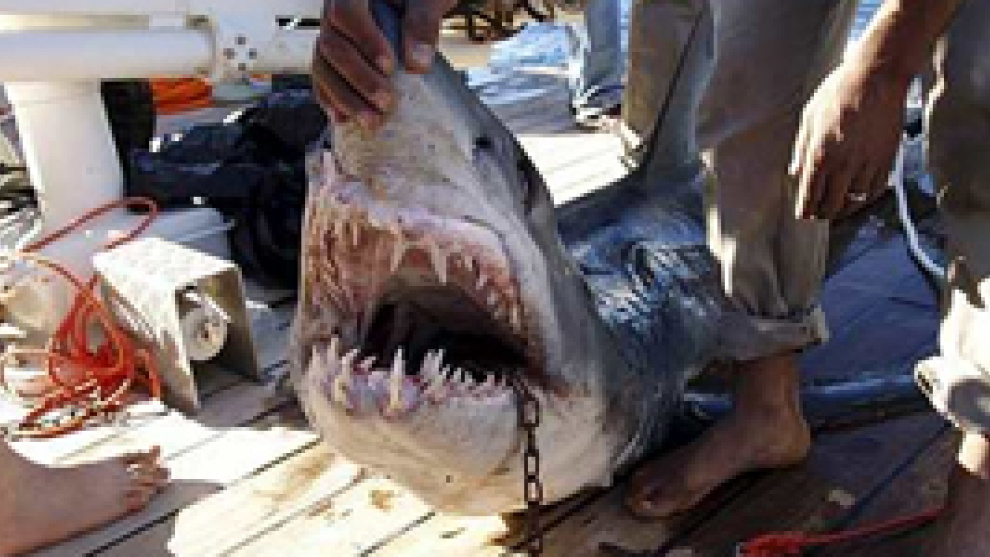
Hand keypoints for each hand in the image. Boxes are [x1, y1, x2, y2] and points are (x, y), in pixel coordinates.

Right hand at [314, 0, 455, 128]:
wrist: (414, 6)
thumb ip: (423, 21)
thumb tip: (417, 63)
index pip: (345, 12)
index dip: (364, 41)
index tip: (389, 66)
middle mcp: (333, 12)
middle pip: (331, 46)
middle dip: (359, 79)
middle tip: (388, 102)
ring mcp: (330, 36)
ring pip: (322, 67)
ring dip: (345, 98)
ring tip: (372, 121)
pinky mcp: (333, 59)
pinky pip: (322, 79)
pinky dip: (332, 100)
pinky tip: (346, 120)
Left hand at [790, 62, 910, 219]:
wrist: (877, 78)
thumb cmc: (839, 92)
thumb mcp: (809, 118)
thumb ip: (801, 149)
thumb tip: (794, 172)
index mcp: (820, 155)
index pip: (809, 194)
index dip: (805, 209)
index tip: (802, 216)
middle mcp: (844, 165)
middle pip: (831, 204)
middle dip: (822, 214)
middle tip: (817, 216)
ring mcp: (868, 164)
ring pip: (854, 201)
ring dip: (843, 210)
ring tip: (836, 212)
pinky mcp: (887, 159)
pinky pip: (876, 190)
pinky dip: (866, 200)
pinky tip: (859, 199)